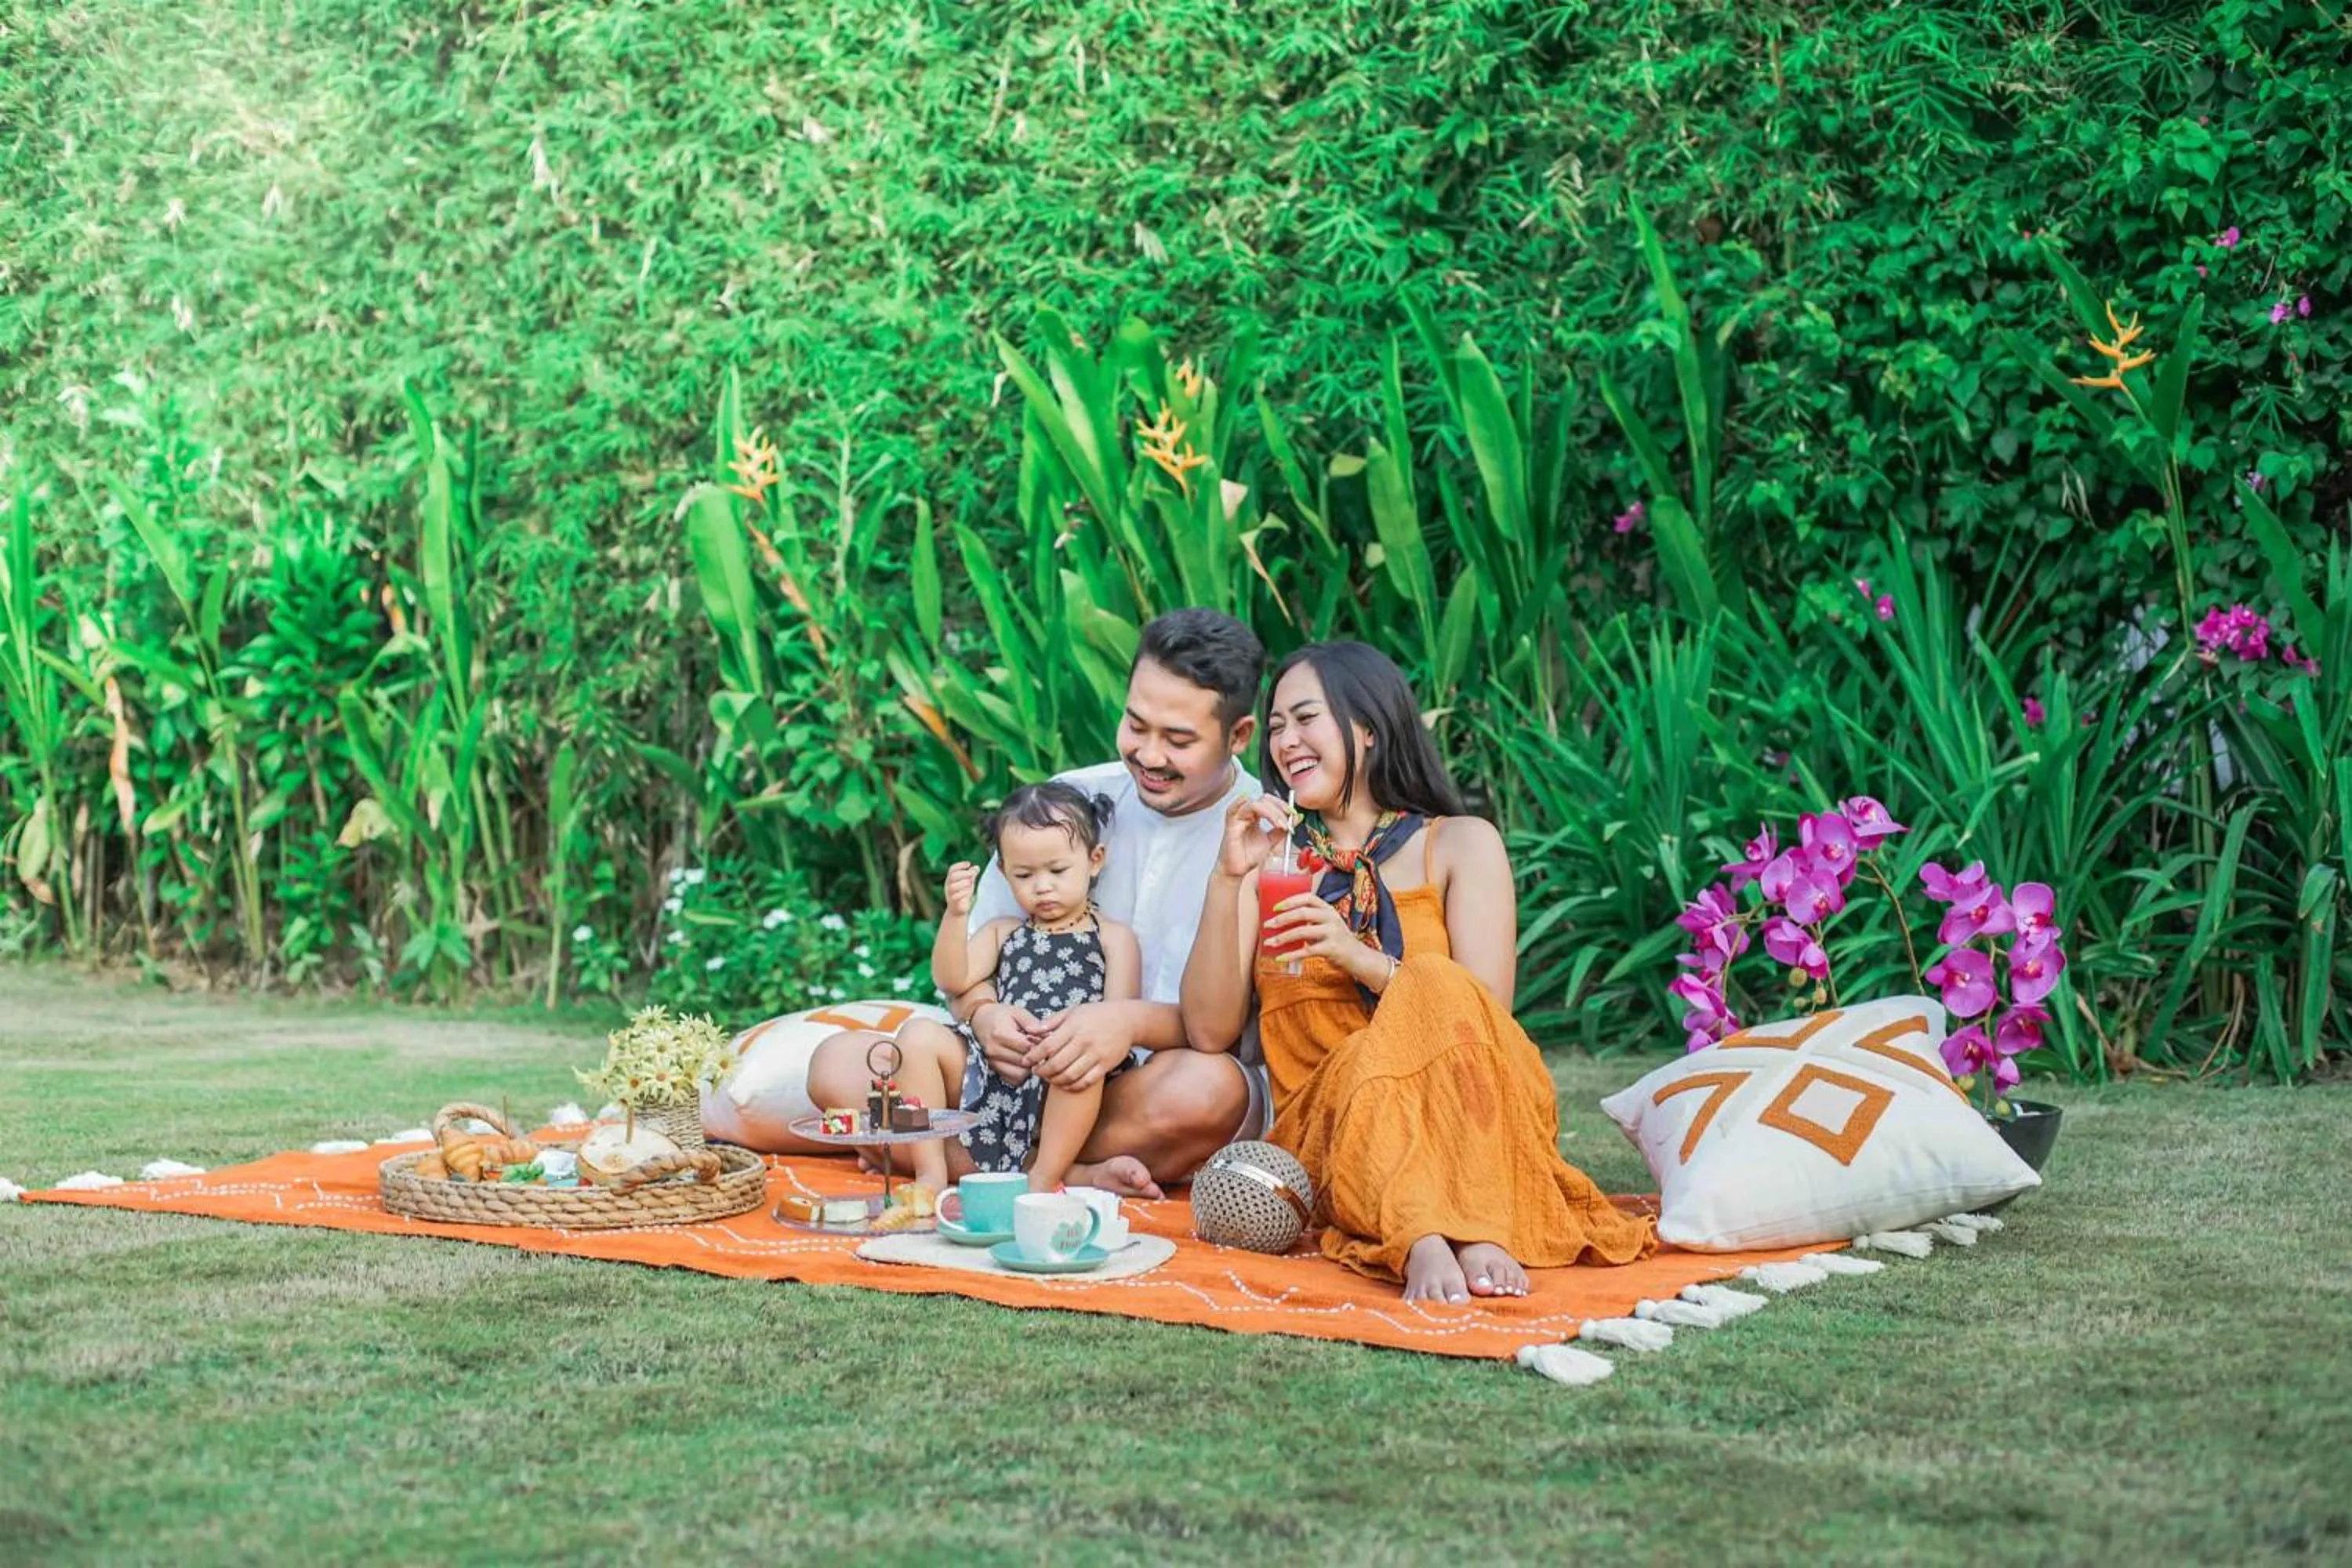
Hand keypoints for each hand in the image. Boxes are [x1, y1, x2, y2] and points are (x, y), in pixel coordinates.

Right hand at [943, 861, 979, 916]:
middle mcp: (948, 885)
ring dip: (964, 883)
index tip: (969, 864)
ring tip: (970, 883)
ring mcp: (949, 894)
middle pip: (952, 876)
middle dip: (964, 873)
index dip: (960, 865)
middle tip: (972, 874)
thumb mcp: (968, 883)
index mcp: (951, 879)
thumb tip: (977, 867)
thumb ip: (971, 876)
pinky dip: (964, 892)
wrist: (958, 910)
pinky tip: (969, 892)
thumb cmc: (962, 895)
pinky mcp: (953, 902)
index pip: (952, 869)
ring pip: (953, 886)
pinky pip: (956, 896)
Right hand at [971, 1000, 1043, 1084]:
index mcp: (1000, 1034)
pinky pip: (1013, 1080)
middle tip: (1041, 1049)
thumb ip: (1032, 1023)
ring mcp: (992, 1062)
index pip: (1027, 1047)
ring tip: (1032, 1056)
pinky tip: (1023, 1063)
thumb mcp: (1017, 1012)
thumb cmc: (1000, 1015)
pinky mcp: (994, 1070)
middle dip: (1036, 1057)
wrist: (979, 1019)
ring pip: (1020, 1075)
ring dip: (1029, 1068)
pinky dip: (1021, 1074)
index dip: (1040, 1045)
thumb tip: (1048, 1034)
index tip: (1045, 1040)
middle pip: (1025, 1062)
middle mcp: (994, 1050)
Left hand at [1026, 1001, 1136, 1091]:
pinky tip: (1065, 1084)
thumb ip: (1051, 1021)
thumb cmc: (1096, 1014)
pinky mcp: (1106, 1065)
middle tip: (1036, 1072)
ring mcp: (1096, 1054)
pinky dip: (1073, 1086)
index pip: (1048, 1045)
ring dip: (1055, 1081)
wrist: (1127, 1020)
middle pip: (1056, 1063)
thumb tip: (1029, 1030)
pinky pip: (1086, 1081)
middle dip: (1042, 1071)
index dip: (1033, 1056)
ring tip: (1049, 1078)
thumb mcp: (1073, 1011)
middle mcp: (1084, 1041)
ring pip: (1070, 1075)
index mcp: (1074, 1027)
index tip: (1026, 1061)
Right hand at [1217, 793, 1293, 879]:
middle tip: (1289, 820)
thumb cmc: (1249, 857)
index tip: (1293, 814)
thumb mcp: (1271, 841)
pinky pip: (1234, 809)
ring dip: (1271, 811)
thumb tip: (1296, 818)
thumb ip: (1282, 830)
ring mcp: (1237, 818)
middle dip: (1279, 807)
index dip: (1282, 805)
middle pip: (1264, 799)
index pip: (1269, 801)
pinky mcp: (1230, 825)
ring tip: (1280, 825)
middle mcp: (1246, 814)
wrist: (1238, 871)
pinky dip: (1247, 804)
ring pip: (1254, 803)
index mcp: (1255, 816)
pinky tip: (1261, 811)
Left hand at [1262, 895, 1383, 983]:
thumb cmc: (1338, 941)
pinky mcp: (1332, 949)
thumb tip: (1282, 921)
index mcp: (1328, 909)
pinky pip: (1307, 951)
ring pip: (1303, 932)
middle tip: (1267, 924)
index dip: (1291, 901)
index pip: (1309, 898)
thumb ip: (1311, 921)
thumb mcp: (1327, 925)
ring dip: (1283, 937)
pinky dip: (1291, 955)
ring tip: (1270, 942)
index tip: (1275, 907)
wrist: (1359, 958)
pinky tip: (1280, 958)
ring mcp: (1333, 933)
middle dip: (1283, 919)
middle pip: (1303, 913)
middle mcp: (1331, 918)